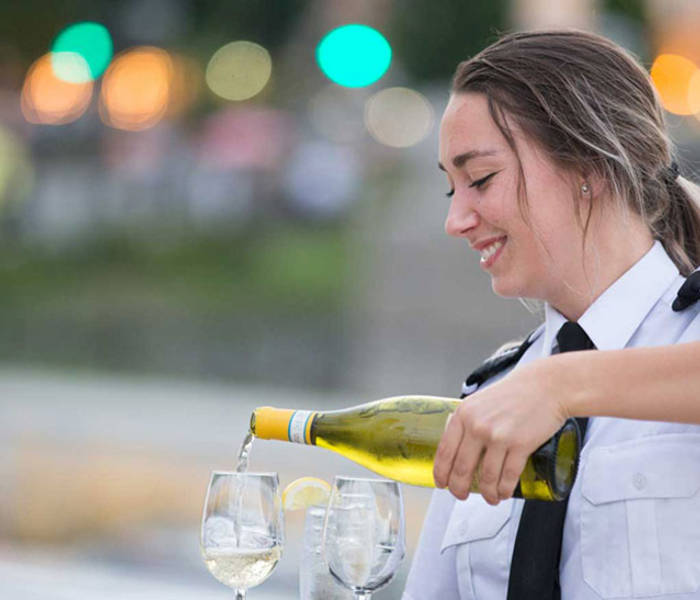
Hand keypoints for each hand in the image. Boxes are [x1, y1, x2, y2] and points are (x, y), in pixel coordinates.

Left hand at [433, 357, 569, 503]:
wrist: (545, 386)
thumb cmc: (513, 393)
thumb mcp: (479, 401)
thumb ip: (466, 421)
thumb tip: (455, 444)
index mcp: (464, 414)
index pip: (445, 451)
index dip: (441, 472)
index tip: (441, 483)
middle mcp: (477, 426)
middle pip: (462, 468)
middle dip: (459, 488)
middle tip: (461, 495)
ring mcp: (498, 436)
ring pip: (486, 477)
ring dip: (487, 493)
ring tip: (490, 497)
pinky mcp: (520, 444)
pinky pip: (508, 476)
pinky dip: (504, 490)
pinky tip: (503, 493)